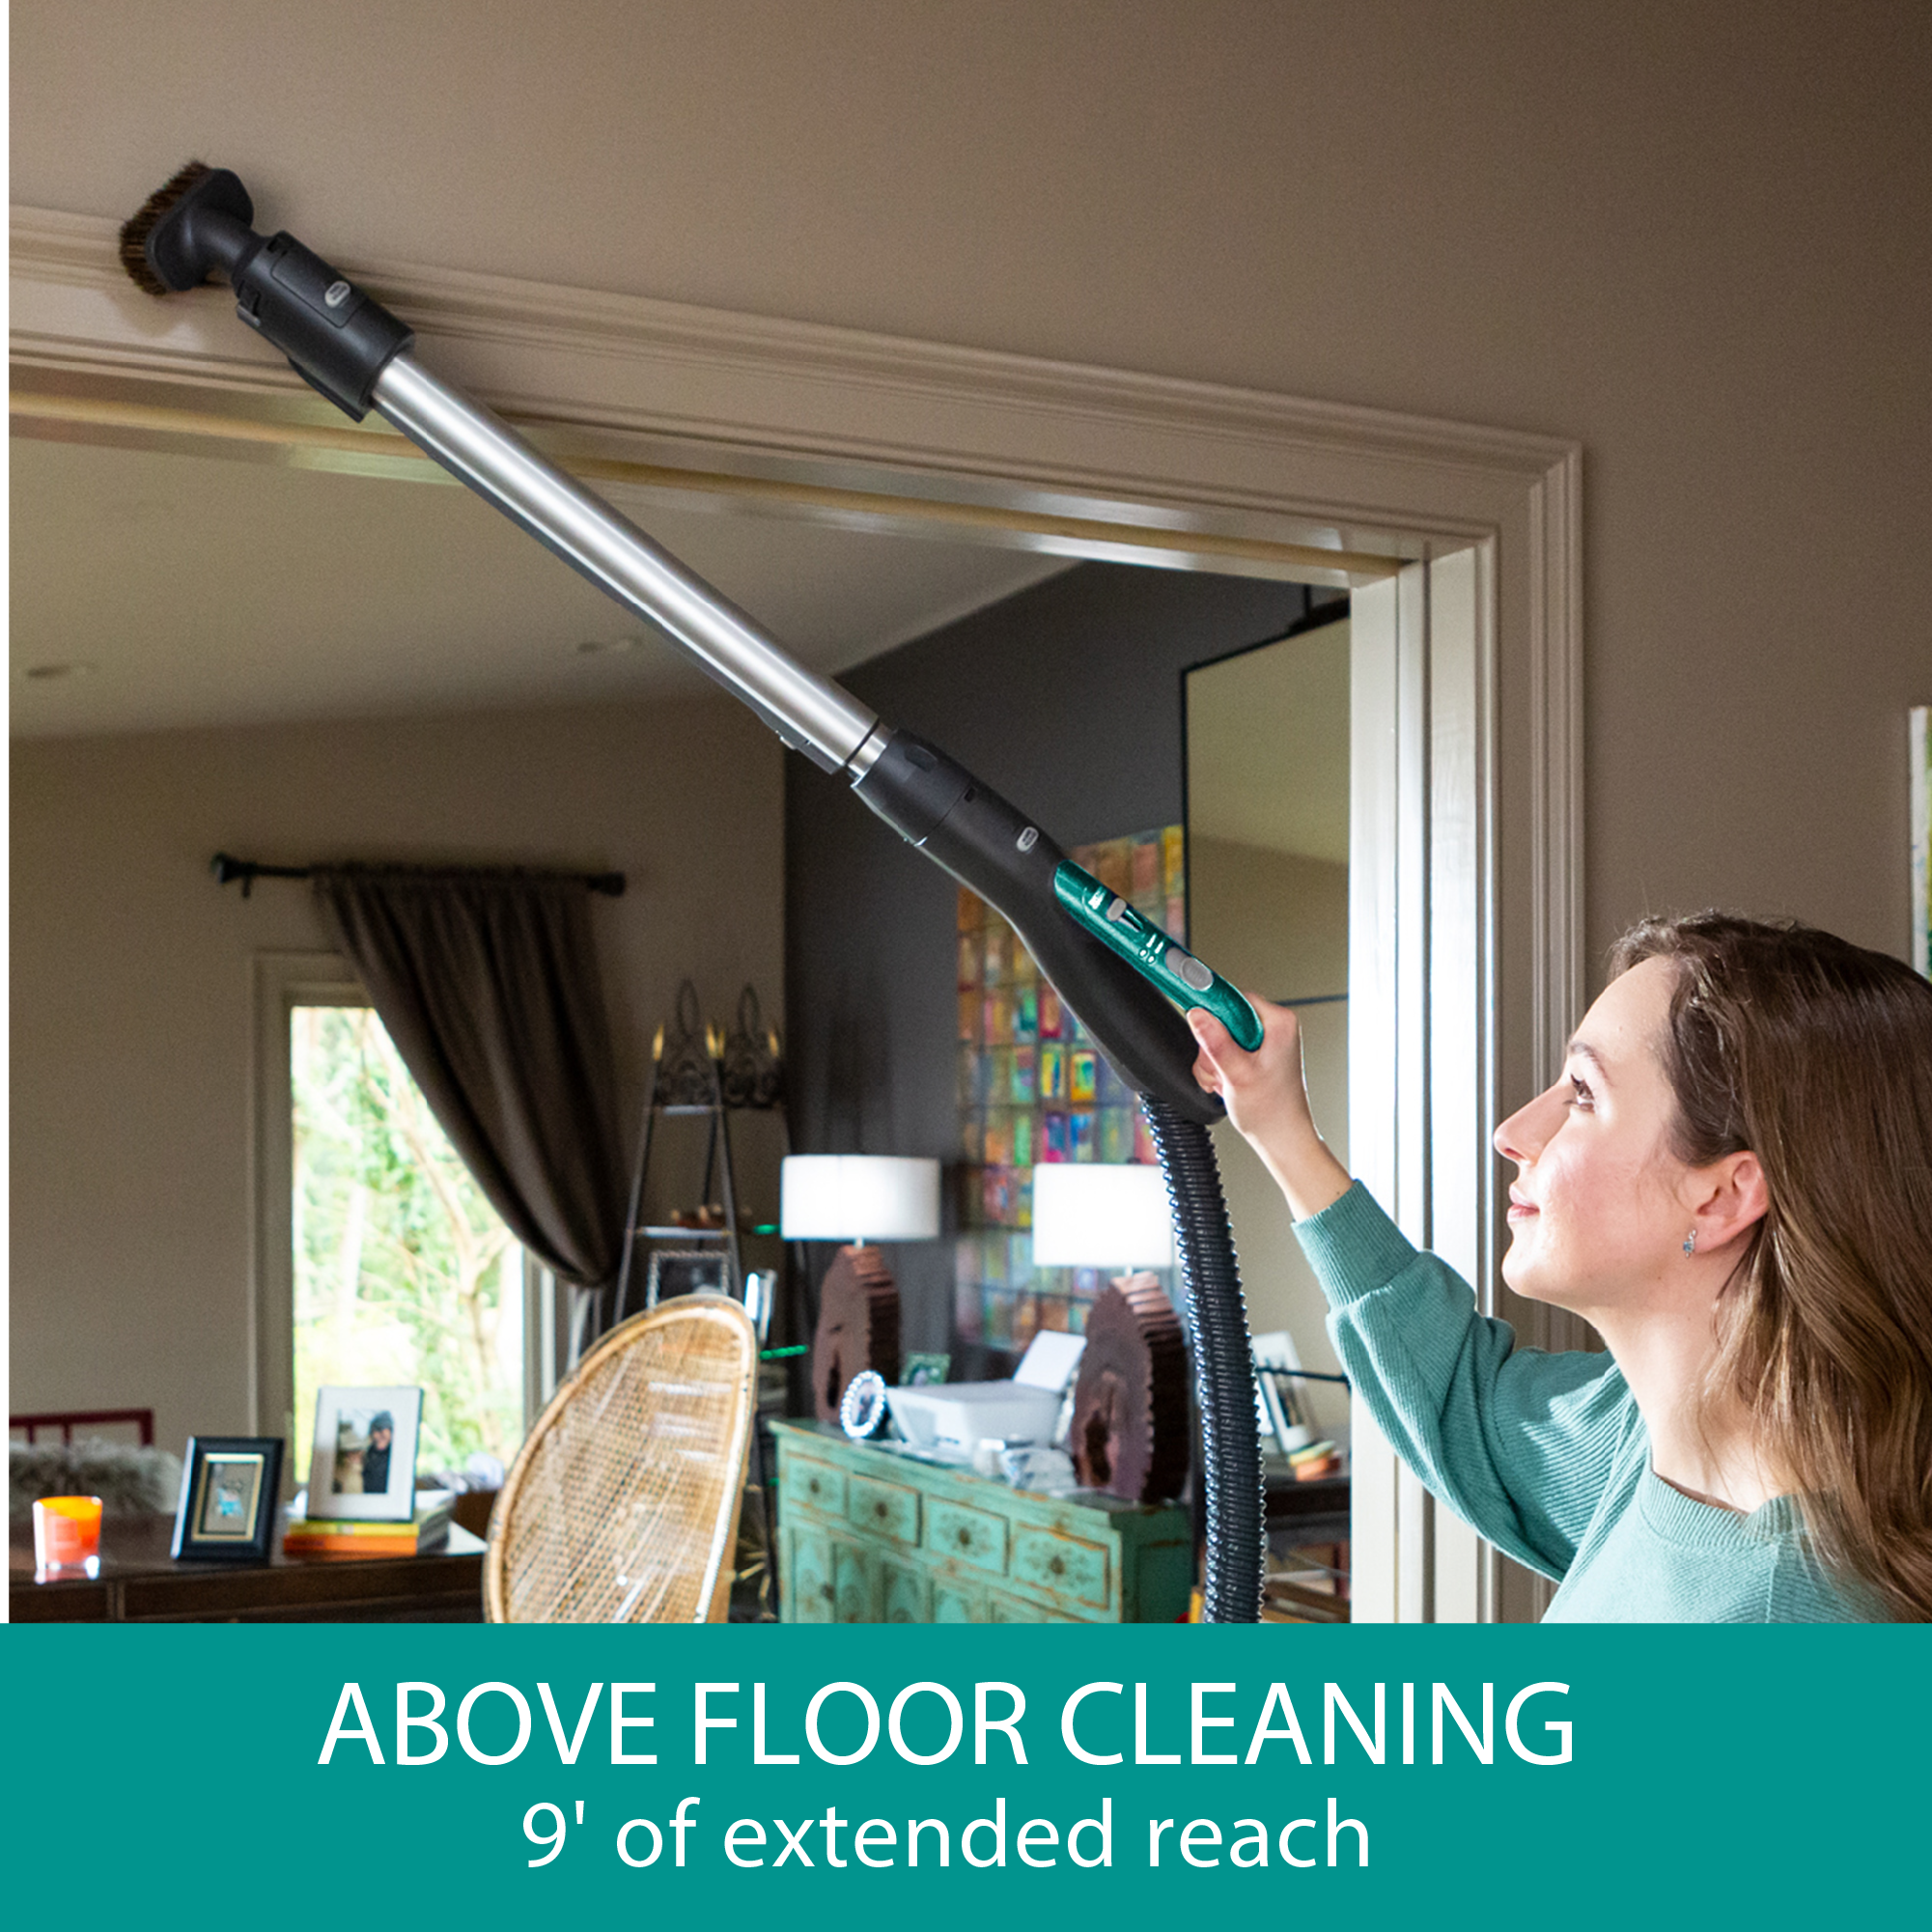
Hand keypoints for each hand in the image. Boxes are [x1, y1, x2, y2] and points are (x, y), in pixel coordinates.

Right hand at [1188, 996, 1350, 1220]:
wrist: (1281, 1138)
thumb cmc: (1273, 1112)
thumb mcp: (1238, 1075)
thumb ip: (1216, 1043)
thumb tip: (1197, 1015)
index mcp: (1278, 1023)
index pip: (1234, 998)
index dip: (1213, 1011)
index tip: (1196, 1016)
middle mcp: (1272, 1027)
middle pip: (1222, 1018)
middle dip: (1212, 1047)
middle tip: (1220, 1069)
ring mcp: (1263, 1041)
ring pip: (1218, 1036)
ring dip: (1213, 1061)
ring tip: (1226, 1081)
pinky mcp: (1254, 1054)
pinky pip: (1223, 1049)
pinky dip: (1218, 1068)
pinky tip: (1226, 1083)